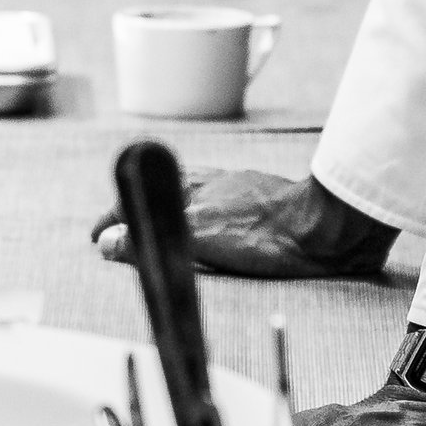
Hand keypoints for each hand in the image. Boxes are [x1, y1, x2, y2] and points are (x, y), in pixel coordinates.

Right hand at [91, 171, 391, 280]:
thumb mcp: (202, 238)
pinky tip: (212, 231)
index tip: (97, 237)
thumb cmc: (266, 232)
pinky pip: (217, 208)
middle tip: (118, 233)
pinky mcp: (264, 205)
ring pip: (191, 198)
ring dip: (167, 213)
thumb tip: (109, 241)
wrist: (328, 227)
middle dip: (137, 212)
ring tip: (158, 230)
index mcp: (193, 187)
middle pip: (162, 194)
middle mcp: (214, 184)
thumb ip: (155, 239)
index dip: (114, 219)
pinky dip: (197, 218)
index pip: (141, 199)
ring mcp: (240, 193)